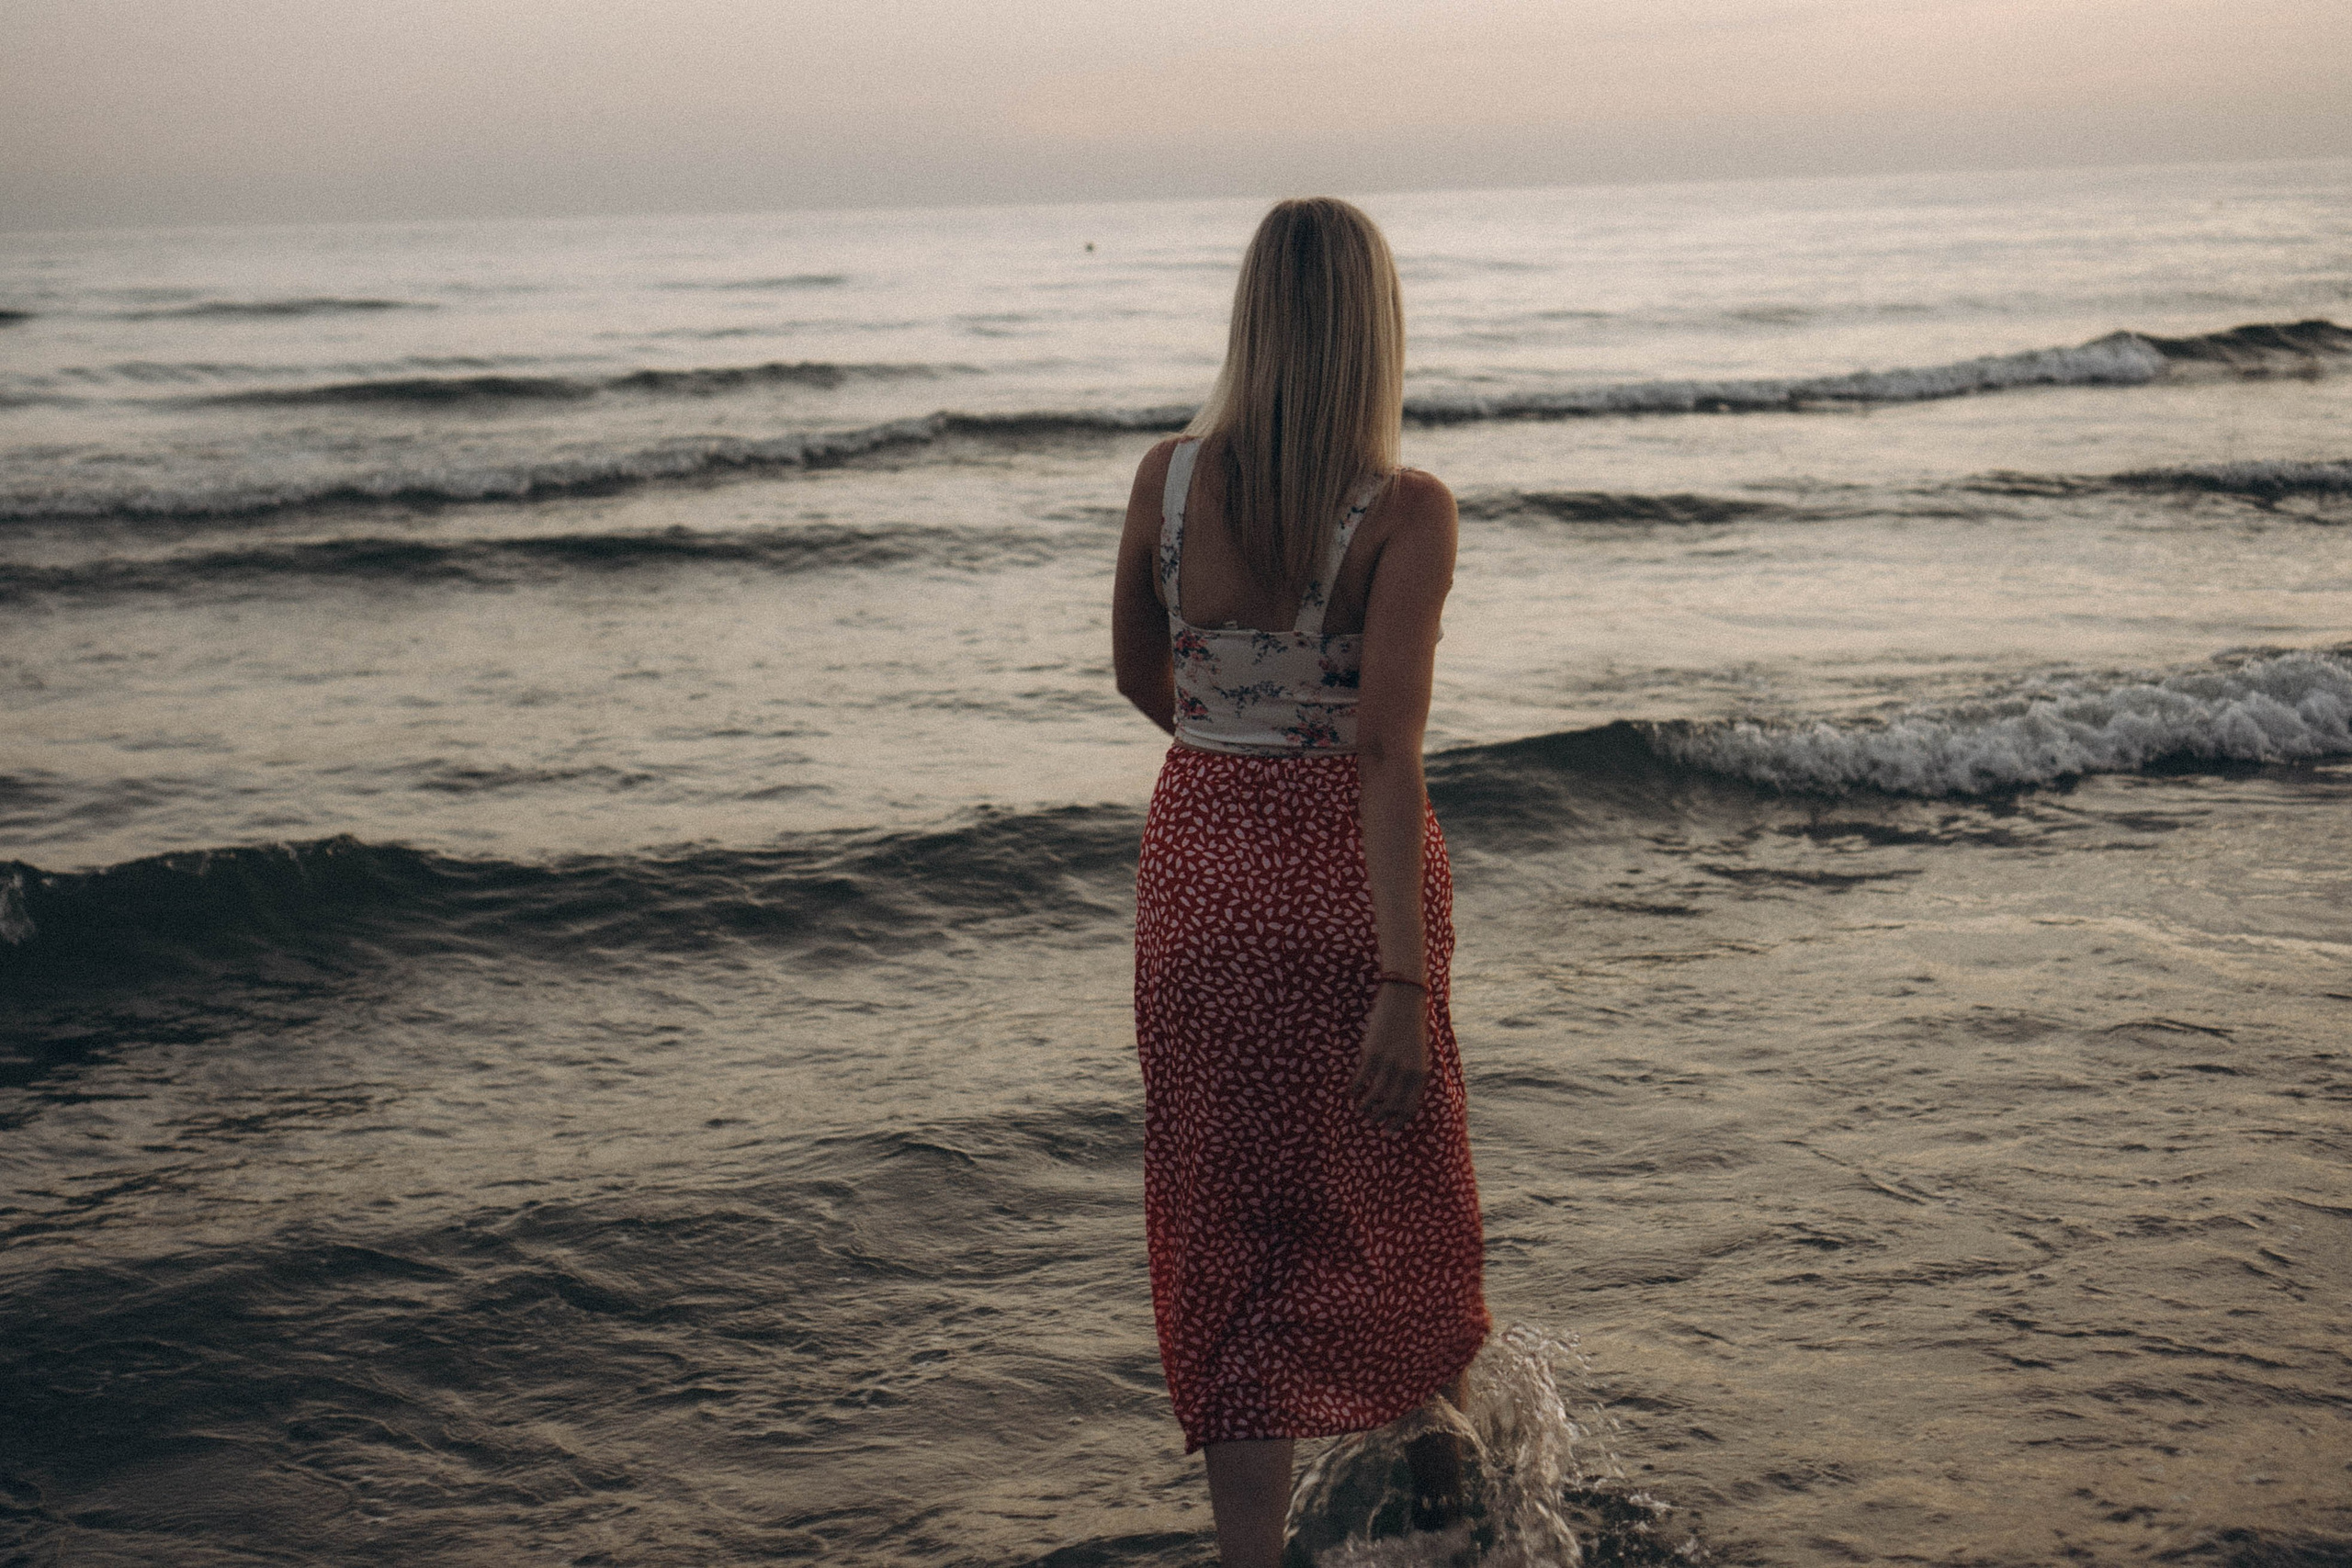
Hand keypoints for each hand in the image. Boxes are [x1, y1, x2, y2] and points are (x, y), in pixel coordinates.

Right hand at [1352, 982, 1428, 1131]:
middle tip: (1371, 1123)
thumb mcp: (1418, 1054)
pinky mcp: (1372, 1053)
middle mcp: (1405, 1071)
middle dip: (1380, 1118)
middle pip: (1390, 1105)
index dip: (1397, 1123)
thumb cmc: (1412, 1028)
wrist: (1404, 1000)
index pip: (1409, 1107)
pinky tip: (1349, 1093)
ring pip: (1374, 1095)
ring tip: (1360, 1110)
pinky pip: (1360, 1079)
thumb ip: (1411, 1076)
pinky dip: (1353, 1090)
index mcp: (1420, 1073)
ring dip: (1365, 1107)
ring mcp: (1388, 1063)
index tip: (1388, 1132)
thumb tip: (1396, 1100)